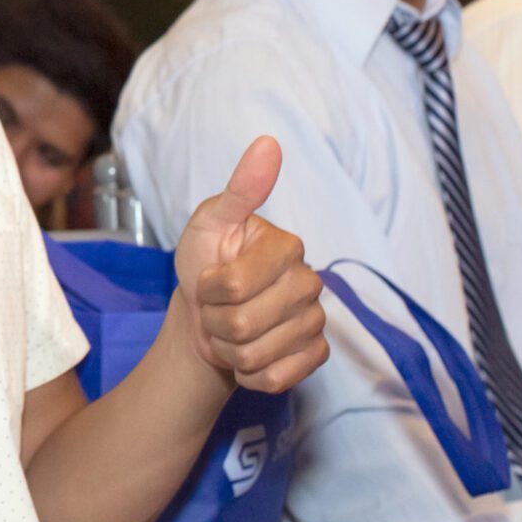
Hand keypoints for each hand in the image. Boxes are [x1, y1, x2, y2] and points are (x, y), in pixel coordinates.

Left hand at [170, 137, 327, 392]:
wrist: (206, 314)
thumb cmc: (205, 262)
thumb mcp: (210, 222)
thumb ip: (239, 189)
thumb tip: (268, 143)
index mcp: (287, 247)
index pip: (231, 285)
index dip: (206, 288)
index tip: (207, 278)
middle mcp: (310, 283)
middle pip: (244, 325)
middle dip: (215, 321)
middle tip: (217, 307)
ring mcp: (316, 321)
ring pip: (256, 355)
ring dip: (227, 349)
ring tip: (229, 329)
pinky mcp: (316, 356)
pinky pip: (276, 379)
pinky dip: (249, 374)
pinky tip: (247, 355)